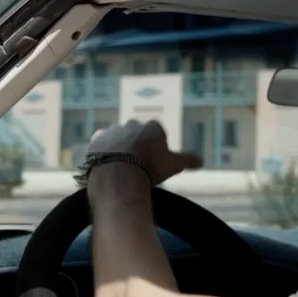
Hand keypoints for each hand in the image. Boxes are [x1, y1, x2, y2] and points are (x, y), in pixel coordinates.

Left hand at [88, 119, 202, 184]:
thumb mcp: (174, 165)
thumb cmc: (151, 167)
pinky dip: (103, 152)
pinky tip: (106, 165)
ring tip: (121, 169)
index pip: (158, 135)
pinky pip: (101, 144)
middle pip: (138, 135)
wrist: (119, 173)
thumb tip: (201, 161)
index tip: (155, 164)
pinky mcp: (96, 139)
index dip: (157, 150)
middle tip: (138, 167)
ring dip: (120, 149)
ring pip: (119, 139)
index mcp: (153, 126)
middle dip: (138, 147)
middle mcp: (133, 123)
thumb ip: (188, 160)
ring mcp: (113, 129)